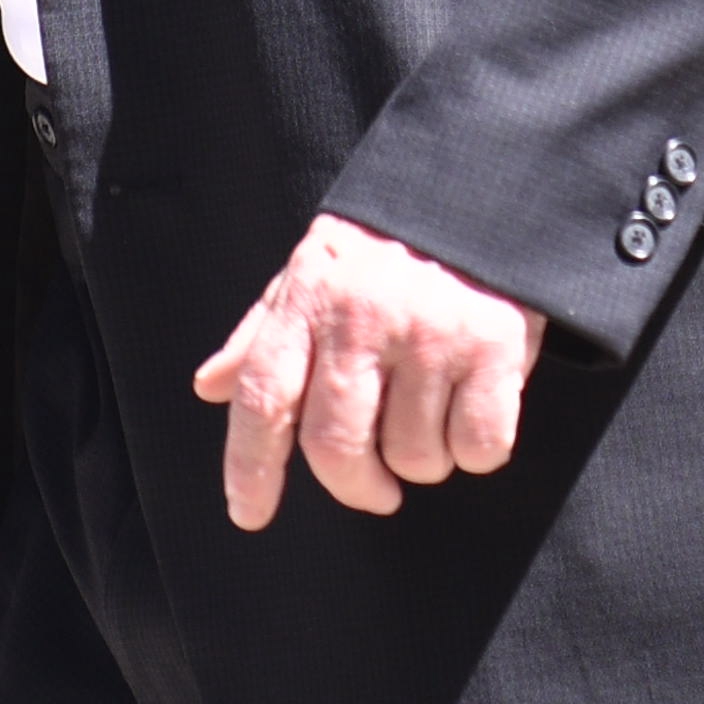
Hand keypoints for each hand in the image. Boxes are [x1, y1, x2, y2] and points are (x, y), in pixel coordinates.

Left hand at [193, 212, 540, 530]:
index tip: (249, 514)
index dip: (250, 468)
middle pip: (336, 448)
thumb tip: (209, 387)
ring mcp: (430, 333)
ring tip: (431, 416)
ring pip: (413, 458)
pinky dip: (476, 449)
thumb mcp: (311, 271)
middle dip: (356, 487)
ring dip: (423, 461)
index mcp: (309, 298)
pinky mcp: (494, 345)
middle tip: (375, 489)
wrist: (478, 188)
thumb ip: (261, 335)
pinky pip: (478, 446)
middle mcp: (363, 317)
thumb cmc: (384, 247)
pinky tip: (471, 410)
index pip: (263, 398)